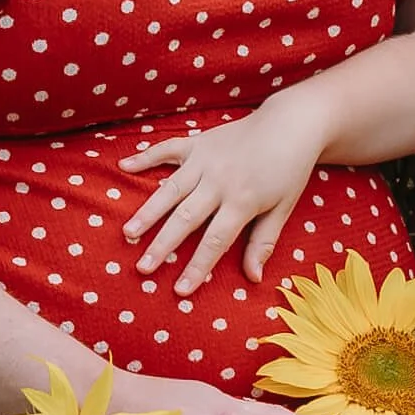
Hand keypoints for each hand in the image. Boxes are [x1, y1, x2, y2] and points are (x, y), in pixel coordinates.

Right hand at [119, 94, 325, 293]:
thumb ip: (264, 242)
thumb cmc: (289, 171)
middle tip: (142, 268)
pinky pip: (168, 150)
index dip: (198, 267)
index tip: (181, 290)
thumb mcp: (283, 208)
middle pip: (186, 219)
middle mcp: (219, 182)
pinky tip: (123, 167)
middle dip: (163, 246)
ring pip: (170, 190)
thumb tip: (254, 278)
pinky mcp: (198, 142)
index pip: (215, 242)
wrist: (291, 124)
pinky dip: (145, 157)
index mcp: (243, 201)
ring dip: (148, 212)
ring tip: (128, 233)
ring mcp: (206, 160)